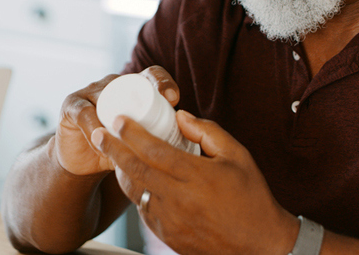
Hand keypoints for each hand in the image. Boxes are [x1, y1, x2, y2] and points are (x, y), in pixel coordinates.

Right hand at [54, 66, 180, 176]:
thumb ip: (163, 138)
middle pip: (130, 82)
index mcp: (134, 88)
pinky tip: (102, 143)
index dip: (163, 82)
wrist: (84, 163)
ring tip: (129, 138)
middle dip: (144, 95)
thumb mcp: (145, 142)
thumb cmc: (120, 150)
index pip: (152, 75)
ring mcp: (91, 92)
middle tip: (157, 113)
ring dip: (118, 118)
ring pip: (108, 98)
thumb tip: (195, 147)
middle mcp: (114, 84)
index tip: (175, 100)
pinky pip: (85, 113)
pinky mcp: (72, 105)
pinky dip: (95, 129)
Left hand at [91, 110, 298, 254]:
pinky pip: (144, 210)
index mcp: (197, 177)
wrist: (260, 245)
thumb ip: (208, 132)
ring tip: (112, 154)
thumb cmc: (251, 197)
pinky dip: (136, 192)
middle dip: (113, 149)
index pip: (154, 151)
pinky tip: (136, 180)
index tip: (119, 120)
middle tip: (98, 134)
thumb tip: (180, 117)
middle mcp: (179, 199)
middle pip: (136, 170)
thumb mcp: (238, 156)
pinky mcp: (168, 236)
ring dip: (121, 171)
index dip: (132, 134)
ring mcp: (171, 220)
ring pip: (135, 192)